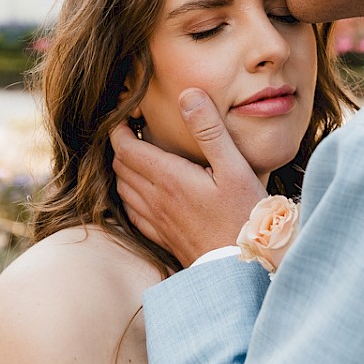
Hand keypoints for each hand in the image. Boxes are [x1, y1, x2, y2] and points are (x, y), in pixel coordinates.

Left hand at [110, 90, 266, 265]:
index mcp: (168, 178)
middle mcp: (155, 199)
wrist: (242, 268)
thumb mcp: (234, 167)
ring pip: (123, 188)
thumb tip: (188, 95)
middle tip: (135, 130)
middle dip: (122, 145)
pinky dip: (130, 194)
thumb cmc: (244, 216)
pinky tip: (143, 191)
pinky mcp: (162, 236)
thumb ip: (209, 130)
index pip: (125, 148)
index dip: (119, 128)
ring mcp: (156, 221)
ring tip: (139, 155)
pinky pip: (132, 212)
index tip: (128, 115)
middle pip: (120, 166)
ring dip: (125, 169)